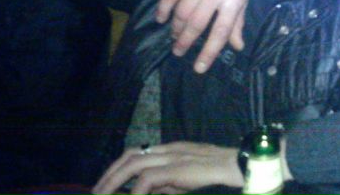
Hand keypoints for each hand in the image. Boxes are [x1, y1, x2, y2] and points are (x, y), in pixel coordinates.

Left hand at [92, 141, 241, 194]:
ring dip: (114, 182)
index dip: (118, 168)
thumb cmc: (220, 175)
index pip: (137, 153)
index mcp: (172, 151)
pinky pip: (147, 179)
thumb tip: (146, 192)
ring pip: (133, 164)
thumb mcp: (189, 182)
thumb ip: (169, 186)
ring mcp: (173, 156)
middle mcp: (169, 150)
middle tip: (96, 192)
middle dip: (109, 174)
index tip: (106, 186)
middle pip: (130, 155)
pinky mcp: (177, 167)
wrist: (242, 166)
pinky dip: (135, 192)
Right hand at [156, 0, 257, 72]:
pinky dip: (164, 8)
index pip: (221, 32)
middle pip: (197, 24)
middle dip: (185, 42)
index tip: (199, 68)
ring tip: (173, 35)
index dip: (209, 52)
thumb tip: (237, 46)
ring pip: (182, 11)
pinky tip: (161, 17)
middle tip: (178, 52)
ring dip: (175, 27)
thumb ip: (239, 20)